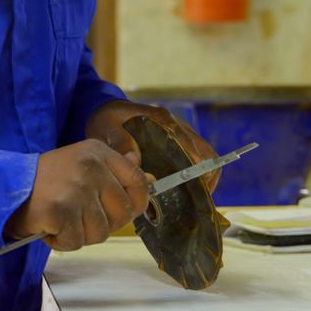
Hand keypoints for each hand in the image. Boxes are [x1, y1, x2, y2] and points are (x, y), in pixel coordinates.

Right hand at [5, 139, 152, 250]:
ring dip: (80, 234)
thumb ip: (114, 170)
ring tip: (62, 219)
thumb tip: (146, 177)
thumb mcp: (82, 163)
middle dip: (103, 224)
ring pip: (100, 232)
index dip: (136, 203)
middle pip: (122, 213)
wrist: (3, 187)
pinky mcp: (60, 210)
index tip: (123, 212)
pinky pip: (76, 241)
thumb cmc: (45, 181)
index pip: (137, 182)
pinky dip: (62, 241)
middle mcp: (90, 167)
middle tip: (79, 216)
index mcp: (98, 153)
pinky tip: (50, 226)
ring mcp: (76, 188)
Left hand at [84, 100, 220, 190]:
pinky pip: (195, 160)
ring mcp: (179, 134)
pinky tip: (182, 192)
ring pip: (204, 156)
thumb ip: (119, 141)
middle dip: (204, 176)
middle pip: (205, 151)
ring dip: (202, 177)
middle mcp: (176, 126)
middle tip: (194, 198)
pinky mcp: (177, 144)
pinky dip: (194, 176)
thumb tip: (135, 160)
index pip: (189, 142)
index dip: (194, 164)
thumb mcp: (107, 127)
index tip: (192, 184)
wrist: (105, 111)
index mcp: (163, 119)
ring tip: (191, 199)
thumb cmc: (107, 119)